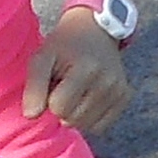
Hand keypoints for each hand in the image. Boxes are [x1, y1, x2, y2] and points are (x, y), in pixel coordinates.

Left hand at [23, 13, 132, 133]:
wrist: (96, 30)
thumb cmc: (64, 46)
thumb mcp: (42, 57)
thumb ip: (34, 86)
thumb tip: (31, 115)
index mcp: (86, 69)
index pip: (59, 108)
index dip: (49, 99)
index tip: (52, 83)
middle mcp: (107, 82)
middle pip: (72, 120)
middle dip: (61, 107)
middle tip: (63, 86)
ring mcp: (119, 90)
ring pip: (85, 126)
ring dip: (74, 114)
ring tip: (75, 91)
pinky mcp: (125, 97)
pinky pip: (100, 126)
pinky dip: (89, 118)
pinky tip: (86, 98)